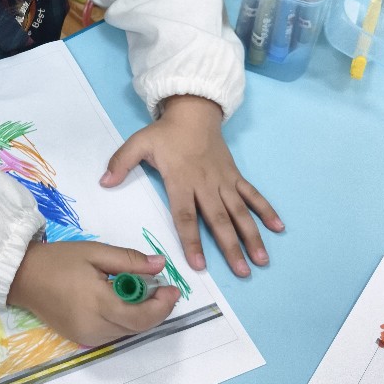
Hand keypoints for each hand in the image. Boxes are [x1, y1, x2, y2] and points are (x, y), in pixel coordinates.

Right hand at [7, 240, 179, 347]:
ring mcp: (87, 337)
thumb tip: (160, 265)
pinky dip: (123, 319)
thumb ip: (129, 261)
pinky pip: (113, 333)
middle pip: (138, 327)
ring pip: (127, 332)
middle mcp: (95, 328)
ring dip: (139, 315)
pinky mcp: (81, 340)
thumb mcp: (95, 252)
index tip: (172, 288)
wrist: (22, 276)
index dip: (162, 305)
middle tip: (159, 287)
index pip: (142, 316)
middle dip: (154, 309)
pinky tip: (118, 301)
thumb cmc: (58, 260)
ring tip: (137, 290)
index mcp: (98, 304)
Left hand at [100, 95, 283, 277]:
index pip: (185, 216)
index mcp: (181, 180)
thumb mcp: (138, 143)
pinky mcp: (235, 176)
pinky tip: (278, 228)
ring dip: (252, 236)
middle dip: (230, 247)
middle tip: (241, 272)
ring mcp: (224, 181)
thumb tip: (104, 183)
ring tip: (261, 260)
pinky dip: (266, 210)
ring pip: (240, 212)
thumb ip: (120, 163)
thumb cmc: (165, 132)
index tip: (199, 265)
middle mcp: (205, 184)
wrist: (194, 112)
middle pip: (219, 220)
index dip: (192, 241)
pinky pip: (252, 194)